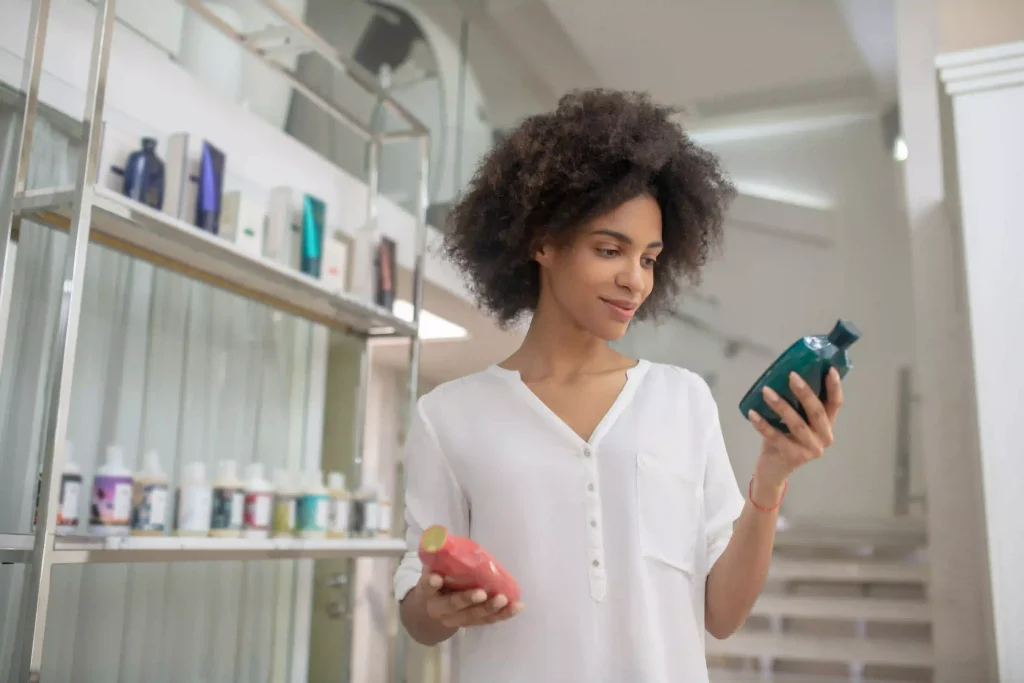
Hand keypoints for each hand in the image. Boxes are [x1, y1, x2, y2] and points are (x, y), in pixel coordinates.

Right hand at [416, 566, 522, 628]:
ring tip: (503, 599)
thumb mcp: (433, 568)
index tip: (436, 579)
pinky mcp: (472, 623)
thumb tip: (447, 539)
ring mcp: (456, 619)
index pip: (427, 587)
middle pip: (453, 606)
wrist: (433, 608)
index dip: (431, 583)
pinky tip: (516, 607)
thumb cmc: (437, 580)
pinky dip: (502, 614)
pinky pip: (487, 621)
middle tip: (482, 593)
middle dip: (467, 600)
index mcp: (428, 592)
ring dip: (489, 609)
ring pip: (472, 617)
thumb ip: (440, 557)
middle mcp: (439, 609)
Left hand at [748, 368, 843, 501]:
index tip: (830, 369)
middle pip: (817, 412)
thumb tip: (788, 373)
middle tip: (791, 375)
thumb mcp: (795, 420)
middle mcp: (824, 437)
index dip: (834, 387)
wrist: (774, 470)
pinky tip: (752, 413)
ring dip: (781, 405)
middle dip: (805, 392)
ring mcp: (811, 450)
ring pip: (797, 424)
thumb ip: (798, 404)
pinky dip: (763, 424)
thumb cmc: (785, 438)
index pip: (836, 404)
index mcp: (827, 425)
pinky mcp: (793, 457)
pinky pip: (776, 437)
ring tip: (766, 391)